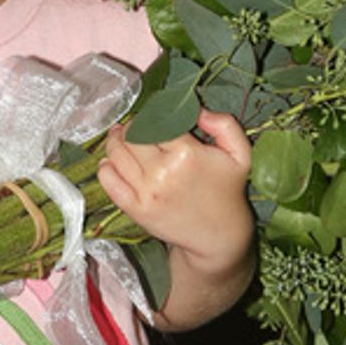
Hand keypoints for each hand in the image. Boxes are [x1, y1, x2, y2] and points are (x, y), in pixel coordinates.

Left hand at [98, 109, 252, 276]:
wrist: (218, 235)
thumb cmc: (227, 190)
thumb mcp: (240, 154)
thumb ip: (224, 124)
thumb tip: (196, 109)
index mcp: (187, 154)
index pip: (156, 121)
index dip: (152, 113)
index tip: (154, 114)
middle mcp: (162, 172)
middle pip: (132, 136)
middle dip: (130, 126)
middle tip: (134, 125)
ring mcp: (146, 192)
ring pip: (116, 155)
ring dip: (115, 141)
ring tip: (120, 137)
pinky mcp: (136, 209)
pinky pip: (109, 182)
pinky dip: (105, 168)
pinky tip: (110, 161)